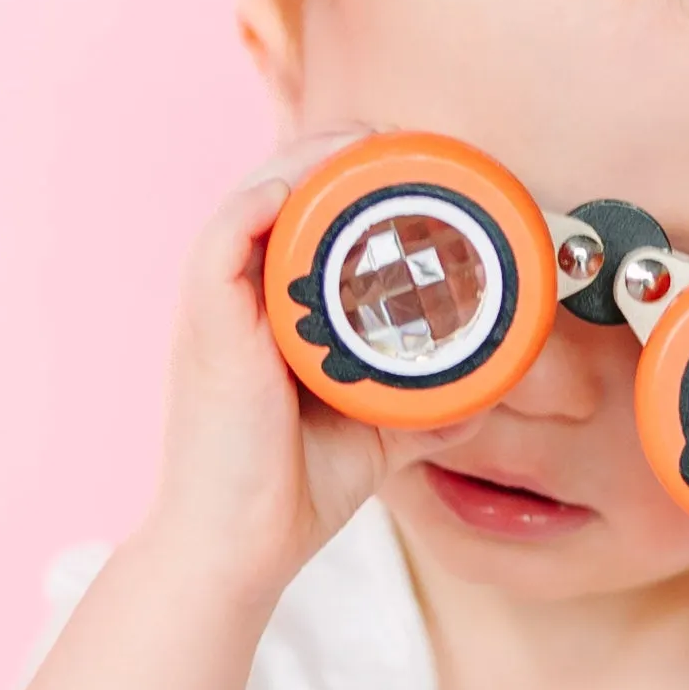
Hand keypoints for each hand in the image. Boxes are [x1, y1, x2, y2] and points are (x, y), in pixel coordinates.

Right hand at [139, 140, 394, 610]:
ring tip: (374, 143)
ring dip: (313, 156)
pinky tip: (313, 180)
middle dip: (343, 152)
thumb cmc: (289, 491)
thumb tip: (484, 385)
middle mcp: (239, 296)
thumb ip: (423, 402)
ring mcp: (217, 303)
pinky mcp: (204, 318)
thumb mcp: (376, 432)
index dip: (354, 179)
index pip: (305, 218)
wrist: (240, 547)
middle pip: (282, 189)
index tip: (418, 165)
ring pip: (256, 192)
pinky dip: (267, 194)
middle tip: (410, 141)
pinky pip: (226, 230)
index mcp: (269, 310)